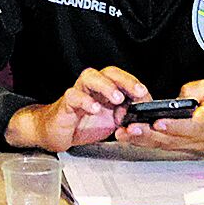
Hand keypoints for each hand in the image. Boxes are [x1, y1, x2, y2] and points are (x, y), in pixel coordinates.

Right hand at [5, 66, 147, 151]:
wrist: (55, 132)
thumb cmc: (82, 123)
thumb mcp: (112, 122)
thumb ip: (128, 117)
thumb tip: (147, 117)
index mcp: (106, 89)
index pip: (123, 78)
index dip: (135, 84)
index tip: (146, 95)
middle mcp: (93, 87)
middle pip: (109, 72)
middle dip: (125, 80)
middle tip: (137, 91)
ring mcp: (79, 93)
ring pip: (90, 77)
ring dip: (106, 86)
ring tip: (116, 98)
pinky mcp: (65, 104)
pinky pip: (74, 96)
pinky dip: (85, 101)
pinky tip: (94, 109)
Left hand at [116, 77, 203, 155]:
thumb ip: (195, 90)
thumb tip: (177, 96)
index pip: (187, 126)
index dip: (170, 125)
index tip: (155, 122)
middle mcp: (200, 139)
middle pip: (170, 139)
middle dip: (146, 135)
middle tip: (127, 131)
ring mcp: (195, 147)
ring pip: (166, 146)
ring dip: (144, 142)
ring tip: (123, 136)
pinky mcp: (192, 150)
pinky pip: (169, 148)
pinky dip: (152, 144)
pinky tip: (136, 140)